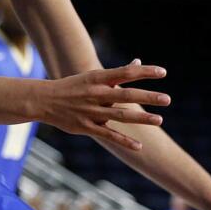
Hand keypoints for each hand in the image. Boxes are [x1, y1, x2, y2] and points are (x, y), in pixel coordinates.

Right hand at [40, 59, 169, 150]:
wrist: (43, 100)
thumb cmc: (72, 87)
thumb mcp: (92, 77)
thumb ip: (117, 73)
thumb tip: (138, 62)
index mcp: (98, 78)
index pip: (126, 73)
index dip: (145, 72)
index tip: (163, 72)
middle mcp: (96, 93)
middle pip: (126, 95)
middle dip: (147, 97)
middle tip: (167, 99)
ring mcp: (91, 111)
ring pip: (120, 115)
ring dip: (141, 118)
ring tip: (159, 120)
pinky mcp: (86, 127)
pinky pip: (109, 135)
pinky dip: (124, 141)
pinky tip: (139, 146)